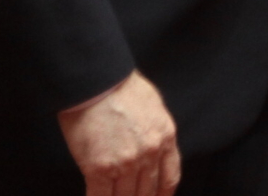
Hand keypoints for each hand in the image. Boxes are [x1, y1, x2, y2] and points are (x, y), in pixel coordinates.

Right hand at [58, 70, 180, 195]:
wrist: (98, 83)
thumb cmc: (123, 89)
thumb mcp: (154, 108)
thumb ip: (156, 133)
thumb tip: (153, 151)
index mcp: (165, 138)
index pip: (169, 177)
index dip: (163, 195)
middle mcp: (149, 154)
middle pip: (146, 191)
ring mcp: (125, 163)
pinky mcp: (98, 168)